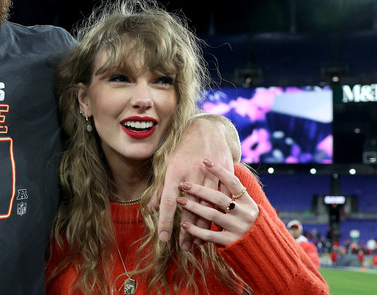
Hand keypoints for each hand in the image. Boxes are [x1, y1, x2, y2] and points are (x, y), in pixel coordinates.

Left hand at [148, 116, 236, 249]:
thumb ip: (160, 188)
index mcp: (175, 171)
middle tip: (183, 247)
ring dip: (203, 227)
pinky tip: (215, 228)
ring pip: (208, 206)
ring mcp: (210, 173)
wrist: (208, 129)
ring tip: (197, 243)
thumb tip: (151, 209)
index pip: (168, 201)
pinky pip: (223, 199)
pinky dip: (219, 214)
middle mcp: (192, 173)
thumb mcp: (168, 165)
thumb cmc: (183, 149)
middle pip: (190, 207)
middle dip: (186, 230)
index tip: (164, 238)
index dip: (166, 221)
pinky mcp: (225, 174)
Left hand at [176, 159, 258, 246]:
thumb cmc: (245, 222)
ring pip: (212, 215)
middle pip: (219, 198)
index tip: (205, 160)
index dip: (219, 171)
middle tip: (183, 185)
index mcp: (247, 202)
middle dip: (199, 190)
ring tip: (179, 201)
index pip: (233, 182)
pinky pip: (210, 235)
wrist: (262, 248)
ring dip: (194, 207)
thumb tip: (213, 173)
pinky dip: (195, 229)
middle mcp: (244, 214)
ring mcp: (238, 228)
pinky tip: (184, 224)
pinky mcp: (231, 242)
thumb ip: (231, 194)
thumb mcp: (244, 206)